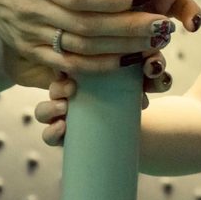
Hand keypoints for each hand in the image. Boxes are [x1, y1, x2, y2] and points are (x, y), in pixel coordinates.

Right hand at [0, 0, 196, 84]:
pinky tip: (130, 62)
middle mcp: (34, 13)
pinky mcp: (33, 52)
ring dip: (122, 50)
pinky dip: (100, 68)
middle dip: (129, 28)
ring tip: (157, 42)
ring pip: (83, 51)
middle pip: (88, 27)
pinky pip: (70, 66)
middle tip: (164, 25)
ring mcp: (33, 37)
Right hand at [34, 63, 174, 145]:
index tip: (79, 70)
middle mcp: (65, 92)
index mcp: (80, 71)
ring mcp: (62, 114)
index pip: (66, 63)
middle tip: (71, 88)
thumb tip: (155, 67)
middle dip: (58, 87)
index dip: (70, 67)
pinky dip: (52, 132)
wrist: (138, 126)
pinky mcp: (64, 136)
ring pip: (44, 110)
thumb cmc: (138, 93)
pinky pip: (49, 135)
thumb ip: (153, 70)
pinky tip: (62, 128)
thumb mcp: (146, 78)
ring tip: (64, 108)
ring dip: (50, 107)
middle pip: (51, 86)